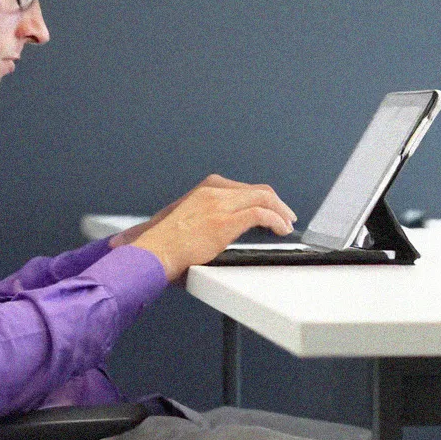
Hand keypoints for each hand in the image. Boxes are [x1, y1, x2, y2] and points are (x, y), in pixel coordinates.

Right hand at [112, 174, 296, 282]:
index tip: (269, 209)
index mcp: (204, 190)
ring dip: (281, 212)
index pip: (242, 187)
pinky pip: (261, 214)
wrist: (153, 251)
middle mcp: (213, 192)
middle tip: (286, 216)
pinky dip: (276, 221)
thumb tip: (211, 232)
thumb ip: (202, 218)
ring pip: (264, 198)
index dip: (261, 198)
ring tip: (287, 224)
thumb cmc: (163, 244)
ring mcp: (220, 205)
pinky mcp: (225, 222)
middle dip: (277, 203)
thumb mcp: (183, 220)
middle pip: (257, 190)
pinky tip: (281, 230)